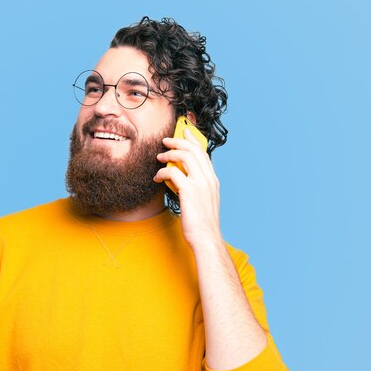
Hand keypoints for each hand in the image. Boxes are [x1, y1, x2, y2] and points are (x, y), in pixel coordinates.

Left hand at [154, 128, 221, 246]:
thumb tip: (180, 177)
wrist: (206, 238)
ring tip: (159, 157)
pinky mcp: (189, 191)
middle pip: (194, 150)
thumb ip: (195, 186)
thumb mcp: (202, 201)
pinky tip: (157, 178)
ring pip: (185, 156)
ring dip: (169, 154)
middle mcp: (209, 179)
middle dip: (178, 141)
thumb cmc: (201, 223)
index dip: (193, 140)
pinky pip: (173, 172)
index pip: (203, 153)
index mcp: (213, 180)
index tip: (184, 131)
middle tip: (164, 141)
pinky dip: (162, 171)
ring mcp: (201, 184)